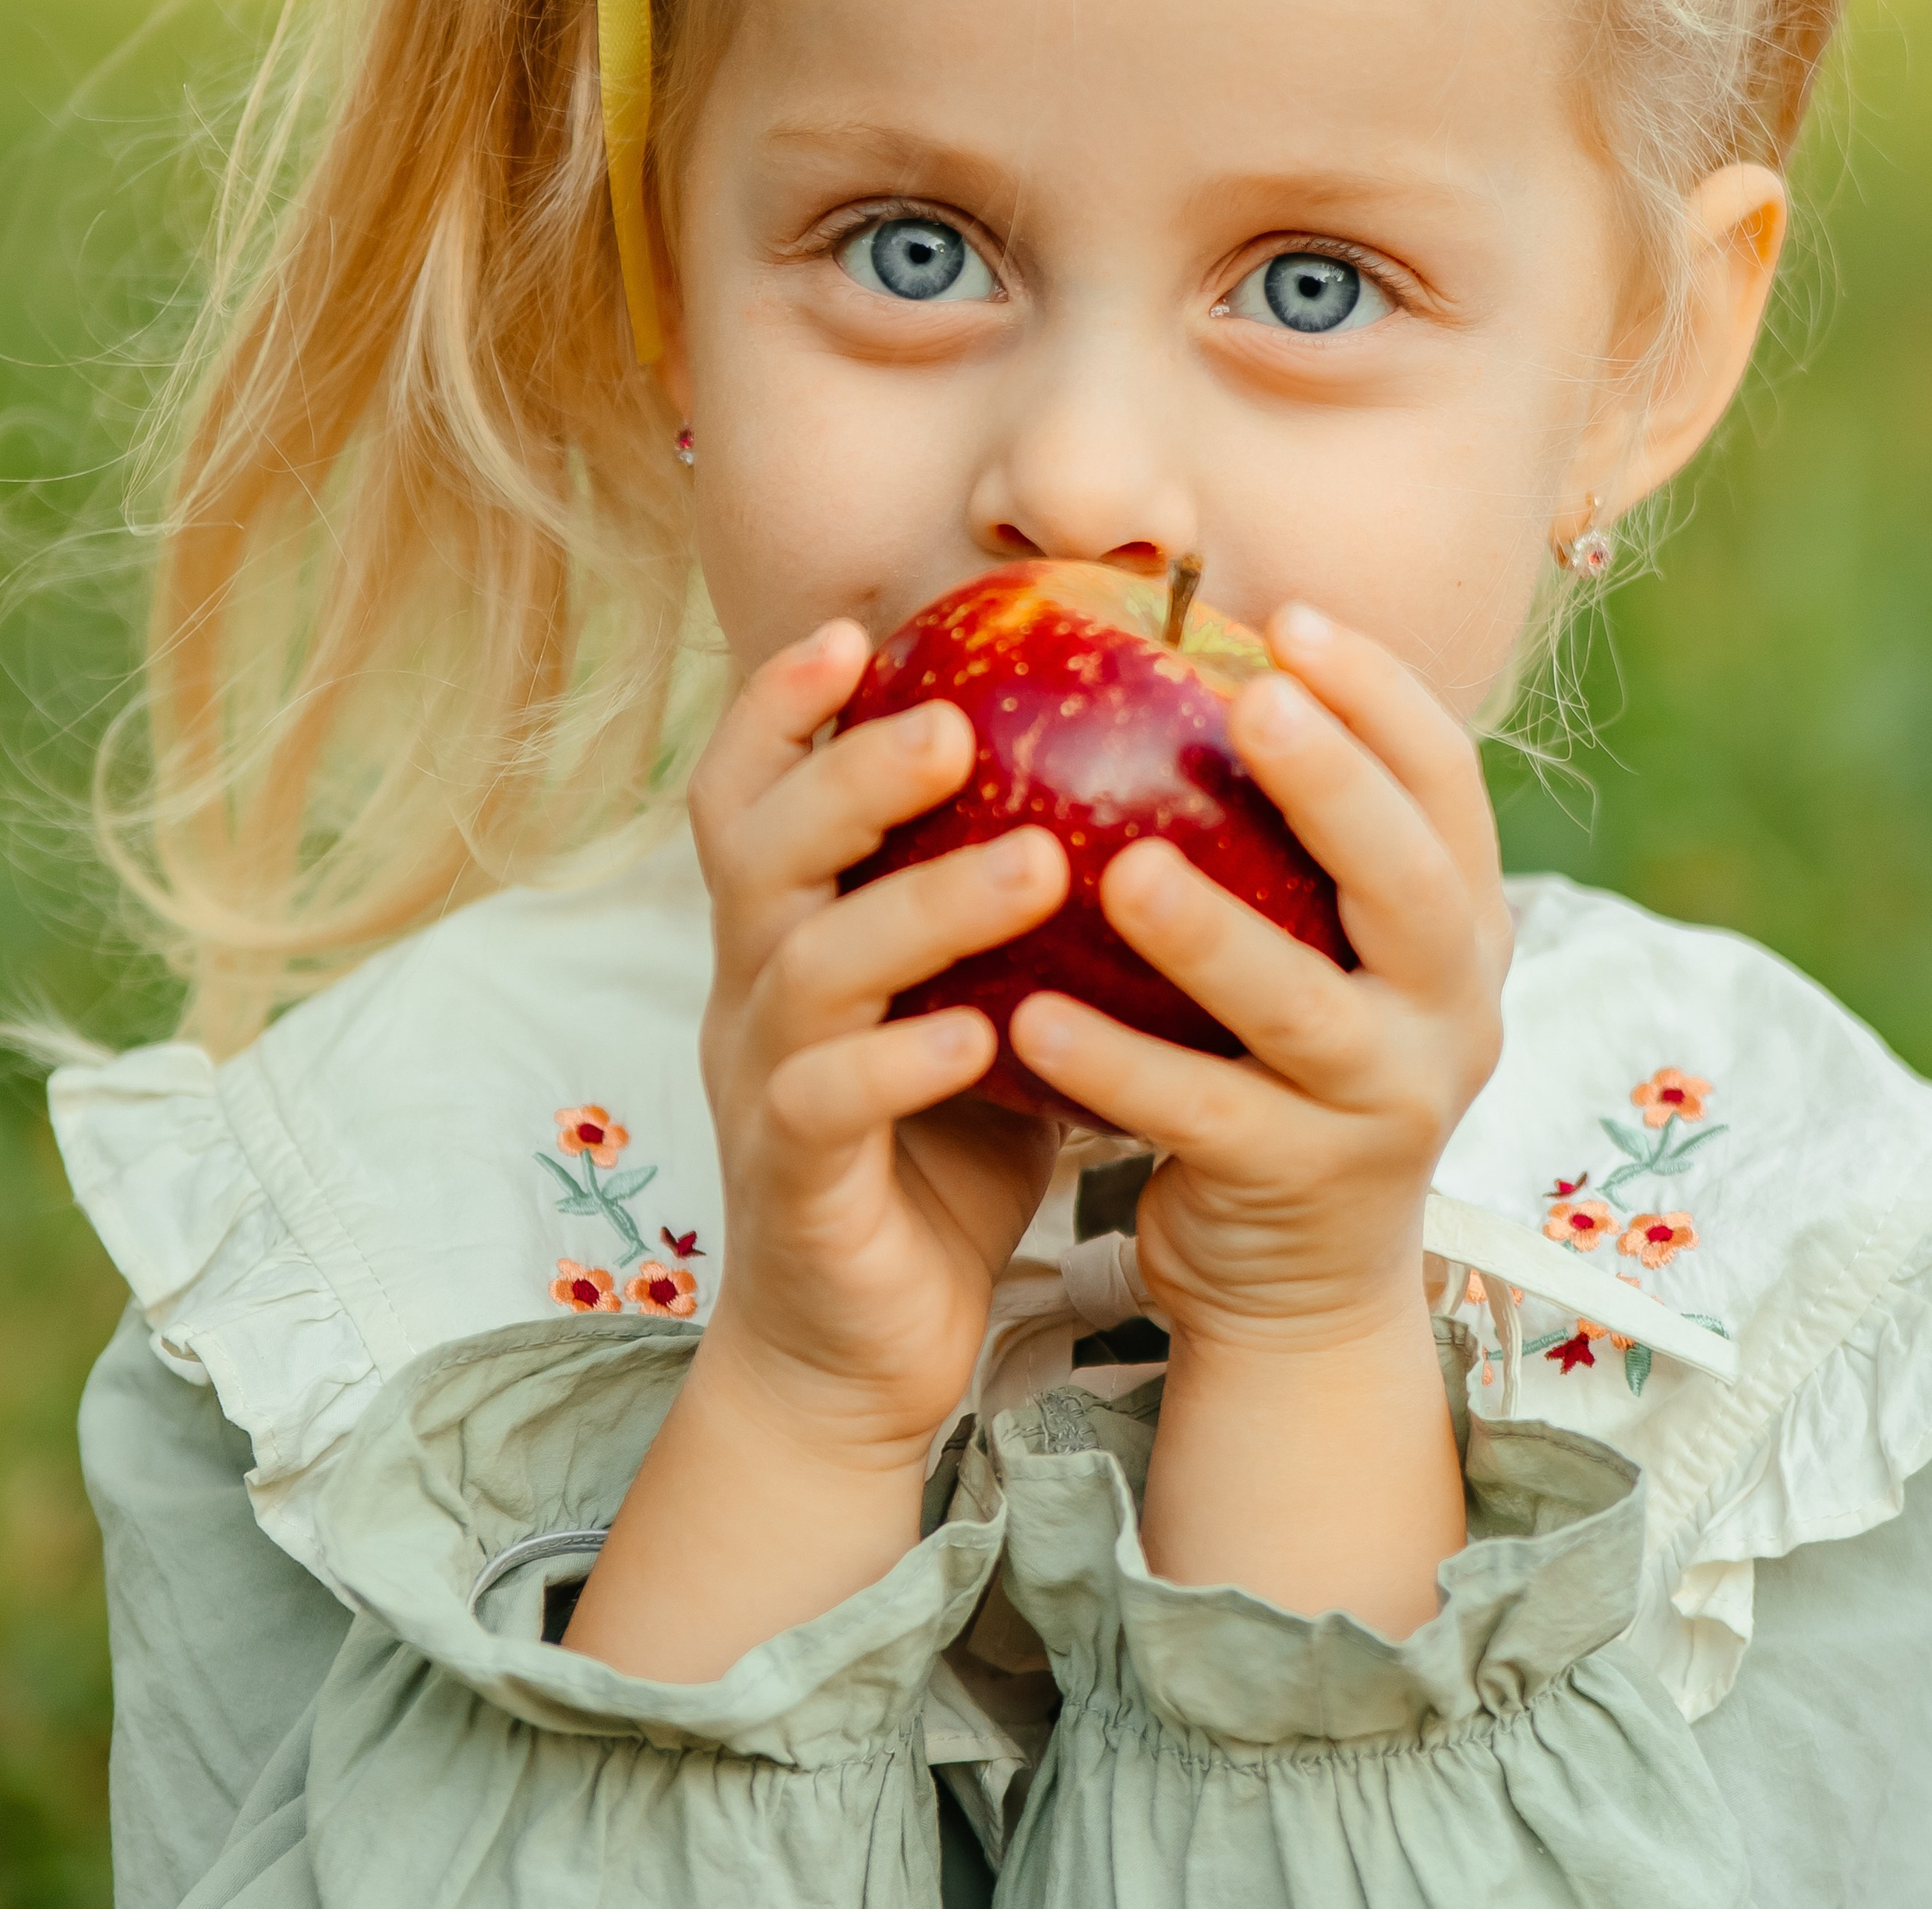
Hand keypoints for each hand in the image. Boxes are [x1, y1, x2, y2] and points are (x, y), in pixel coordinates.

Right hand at [568, 619, 1066, 1680]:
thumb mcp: (969, 991)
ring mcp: (762, 1085)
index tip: (859, 626)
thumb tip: (1139, 769)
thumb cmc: (938, 1145)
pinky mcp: (795, 1185)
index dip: (783, 704)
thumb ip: (1005, 896)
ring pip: (806, 967)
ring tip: (1036, 863)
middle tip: (953, 720)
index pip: (750, 789)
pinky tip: (984, 1038)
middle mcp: (752, 989)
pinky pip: (829, 1106)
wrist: (858, 1347)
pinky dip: (903, 1062)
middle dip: (850, 774)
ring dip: (917, 907)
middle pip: (759, 849)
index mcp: (787, 930)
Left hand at [1005, 604, 1507, 1627]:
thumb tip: (1161, 649)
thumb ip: (1274, 828)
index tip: (1292, 617)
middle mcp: (1453, 1007)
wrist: (1299, 1280)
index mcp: (1458, 922)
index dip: (1382, 696)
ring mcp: (1389, 1106)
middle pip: (1411, 884)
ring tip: (1123, 870)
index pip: (1446, 783)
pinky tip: (1030, 1018)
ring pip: (1305, 1011)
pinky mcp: (1305, 1188)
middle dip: (1338, 787)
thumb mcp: (1313, 939)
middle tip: (1253, 700)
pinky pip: (1203, 1118)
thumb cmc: (1275, 1058)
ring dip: (1216, 936)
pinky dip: (1120, 1066)